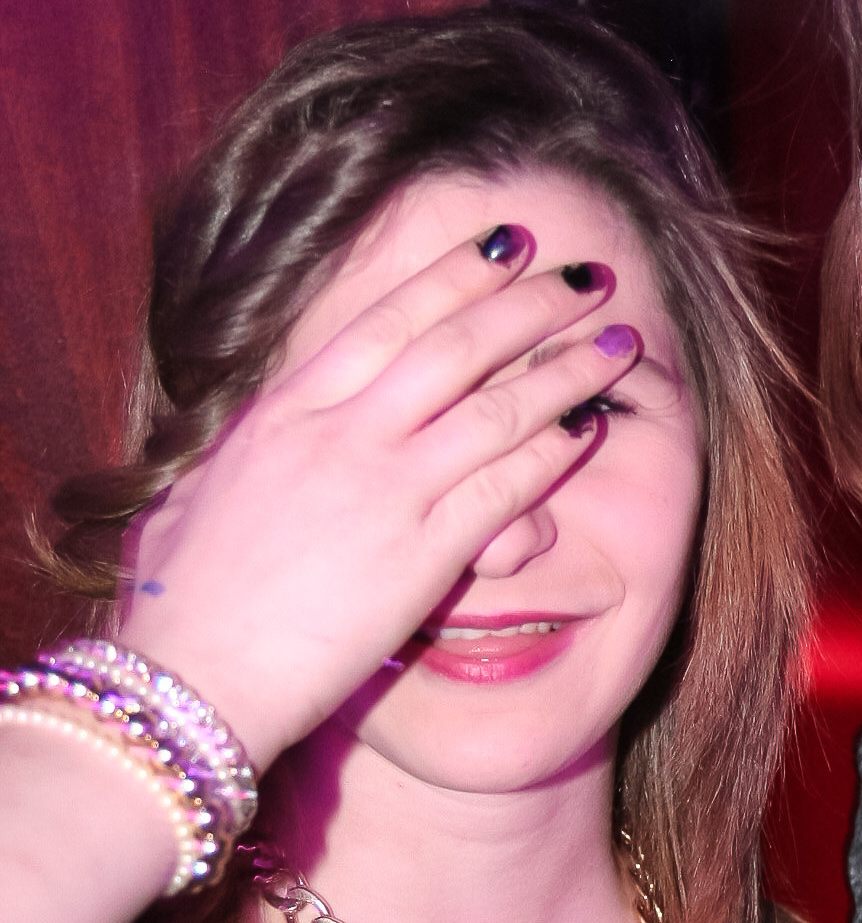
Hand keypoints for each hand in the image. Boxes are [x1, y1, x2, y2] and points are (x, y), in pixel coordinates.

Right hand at [119, 229, 639, 767]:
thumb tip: (255, 428)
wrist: (191, 674)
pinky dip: (553, 451)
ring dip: (568, 369)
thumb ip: (245, 450)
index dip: (456, 276)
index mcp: (285, 409)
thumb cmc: (181, 598)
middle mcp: (341, 434)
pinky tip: (591, 428)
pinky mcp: (421, 555)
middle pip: (457, 345)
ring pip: (497, 407)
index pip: (387, 320)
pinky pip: (505, 487)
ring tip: (619, 341)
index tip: (504, 247)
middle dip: (531, 303)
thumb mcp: (197, 492)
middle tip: (586, 277)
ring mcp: (384, 490)